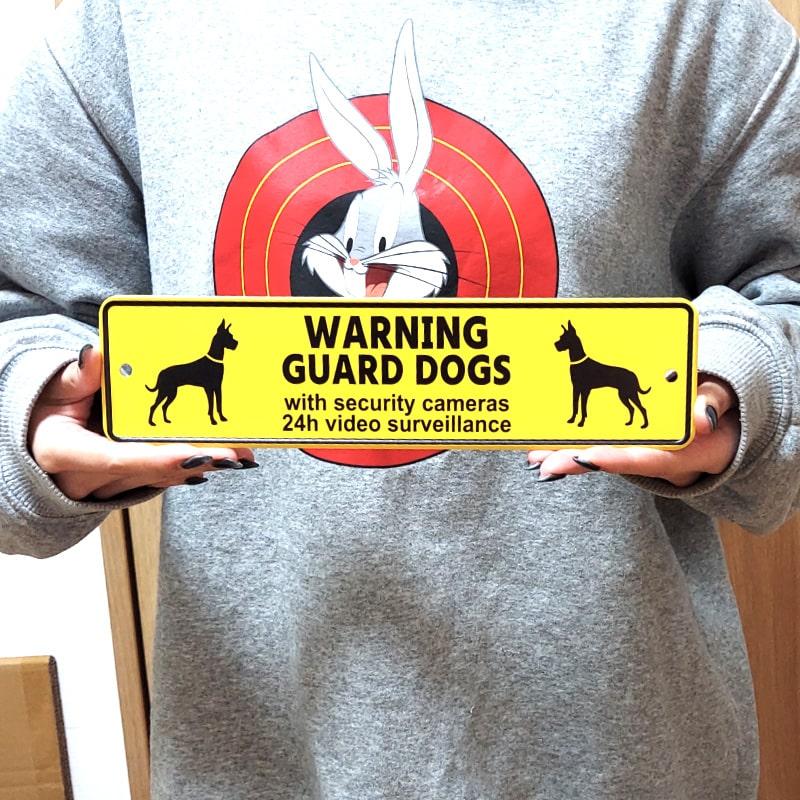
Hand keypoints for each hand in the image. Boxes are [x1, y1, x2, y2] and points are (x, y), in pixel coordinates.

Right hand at [28, 345, 256, 500]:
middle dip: (197, 462)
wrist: (35, 446)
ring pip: (163, 480)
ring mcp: (110, 488)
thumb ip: (79, 375)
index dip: (159, 458)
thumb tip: (96, 353)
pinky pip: (164, 479)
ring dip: (204, 467)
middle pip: (151, 473)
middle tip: (234, 454)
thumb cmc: (43, 416)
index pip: (118, 458)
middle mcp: (89, 480)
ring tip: (241, 456)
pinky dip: (194, 468)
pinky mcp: (128, 485)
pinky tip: (225, 461)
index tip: (195, 453)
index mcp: (66, 453)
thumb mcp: (55, 390)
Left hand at [525, 375, 739, 486]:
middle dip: (577, 463)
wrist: (716, 423)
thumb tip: (702, 419)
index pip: (646, 458)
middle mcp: (654, 459)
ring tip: (534, 459)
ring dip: (565, 458)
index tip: (587, 457)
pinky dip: (570, 448)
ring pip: (598, 458)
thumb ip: (711, 403)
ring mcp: (637, 455)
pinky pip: (595, 449)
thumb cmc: (715, 408)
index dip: (616, 459)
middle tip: (545, 465)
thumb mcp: (719, 401)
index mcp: (681, 453)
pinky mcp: (625, 447)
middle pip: (612, 462)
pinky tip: (543, 451)